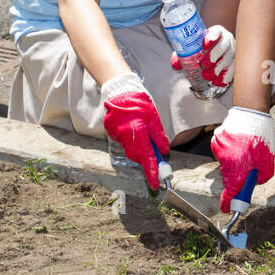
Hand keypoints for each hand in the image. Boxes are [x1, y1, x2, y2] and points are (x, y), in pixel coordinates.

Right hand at [101, 73, 169, 191]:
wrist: (120, 90)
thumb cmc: (139, 102)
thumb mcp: (154, 117)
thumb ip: (158, 135)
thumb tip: (164, 151)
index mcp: (137, 131)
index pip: (146, 157)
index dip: (152, 171)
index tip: (156, 184)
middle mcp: (124, 135)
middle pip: (137, 156)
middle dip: (146, 159)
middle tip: (156, 160)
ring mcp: (115, 134)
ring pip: (130, 149)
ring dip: (139, 149)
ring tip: (143, 136)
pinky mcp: (110, 132)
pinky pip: (123, 142)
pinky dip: (130, 140)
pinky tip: (133, 130)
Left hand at [170, 25, 235, 88]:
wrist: (215, 49)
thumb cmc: (202, 47)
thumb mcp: (193, 46)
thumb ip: (182, 53)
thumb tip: (175, 64)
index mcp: (217, 32)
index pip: (217, 31)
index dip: (212, 36)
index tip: (204, 44)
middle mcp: (227, 40)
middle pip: (224, 46)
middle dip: (214, 55)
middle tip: (203, 64)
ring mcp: (233, 51)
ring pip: (229, 59)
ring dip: (218, 68)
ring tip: (207, 76)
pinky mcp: (235, 62)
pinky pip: (233, 70)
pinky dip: (225, 77)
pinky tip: (218, 82)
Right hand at [209, 107, 274, 212]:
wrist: (250, 111)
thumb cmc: (261, 136)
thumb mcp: (268, 161)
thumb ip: (261, 177)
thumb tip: (253, 182)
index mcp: (237, 168)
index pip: (231, 191)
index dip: (228, 203)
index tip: (227, 210)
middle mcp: (224, 161)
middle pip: (229, 177)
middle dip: (238, 176)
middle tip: (249, 166)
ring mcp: (218, 149)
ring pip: (226, 163)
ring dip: (234, 161)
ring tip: (246, 149)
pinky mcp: (216, 140)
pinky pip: (222, 151)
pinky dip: (230, 150)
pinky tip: (239, 142)